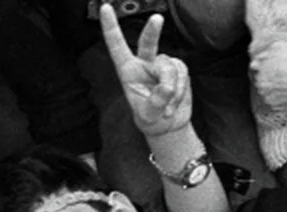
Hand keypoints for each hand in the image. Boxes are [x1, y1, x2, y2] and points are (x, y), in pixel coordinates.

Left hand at [99, 4, 191, 137]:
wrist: (169, 125)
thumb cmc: (151, 119)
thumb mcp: (149, 115)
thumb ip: (156, 101)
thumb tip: (167, 86)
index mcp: (128, 71)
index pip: (117, 46)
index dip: (111, 27)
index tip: (105, 8)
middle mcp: (144, 64)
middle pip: (147, 42)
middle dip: (152, 30)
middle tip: (157, 19)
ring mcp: (161, 65)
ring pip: (169, 67)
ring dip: (171, 88)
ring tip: (167, 106)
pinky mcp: (178, 69)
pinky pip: (182, 73)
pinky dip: (180, 90)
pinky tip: (175, 101)